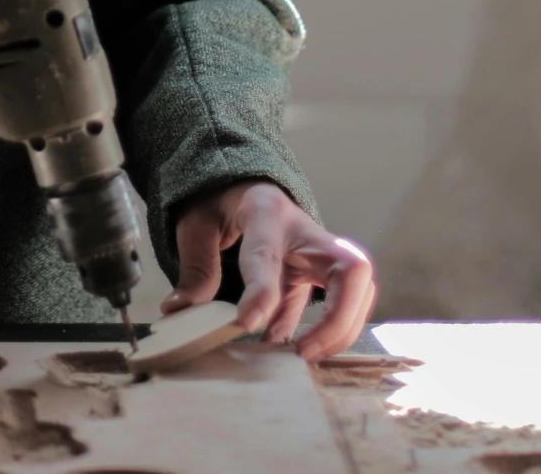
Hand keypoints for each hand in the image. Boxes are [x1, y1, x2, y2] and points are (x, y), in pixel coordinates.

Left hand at [163, 179, 375, 359]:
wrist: (242, 184)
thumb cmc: (221, 201)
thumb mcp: (196, 224)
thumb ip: (195, 266)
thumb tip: (180, 311)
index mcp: (265, 211)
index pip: (268, 254)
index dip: (261, 292)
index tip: (247, 323)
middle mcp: (304, 231)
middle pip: (352, 269)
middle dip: (339, 316)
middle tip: (304, 350)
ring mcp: (319, 251)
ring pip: (359, 289)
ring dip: (342, 328)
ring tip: (304, 355)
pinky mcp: (320, 272)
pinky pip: (341, 301)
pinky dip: (325, 329)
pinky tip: (293, 347)